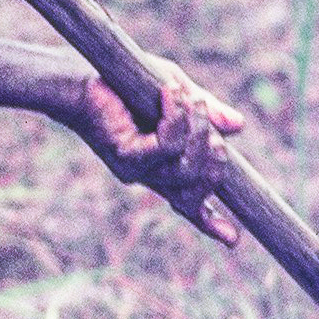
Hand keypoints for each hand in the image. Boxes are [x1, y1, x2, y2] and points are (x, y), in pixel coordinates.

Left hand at [76, 58, 244, 244]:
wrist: (80, 77)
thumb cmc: (127, 84)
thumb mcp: (178, 94)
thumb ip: (206, 113)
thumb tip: (239, 127)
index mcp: (163, 167)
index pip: (190, 204)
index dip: (212, 223)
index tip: (233, 240)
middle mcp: (150, 176)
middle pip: (198, 185)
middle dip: (213, 150)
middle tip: (205, 112)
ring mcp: (137, 170)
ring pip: (186, 167)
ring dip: (196, 128)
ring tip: (187, 98)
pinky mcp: (125, 157)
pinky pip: (166, 147)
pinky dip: (175, 118)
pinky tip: (168, 94)